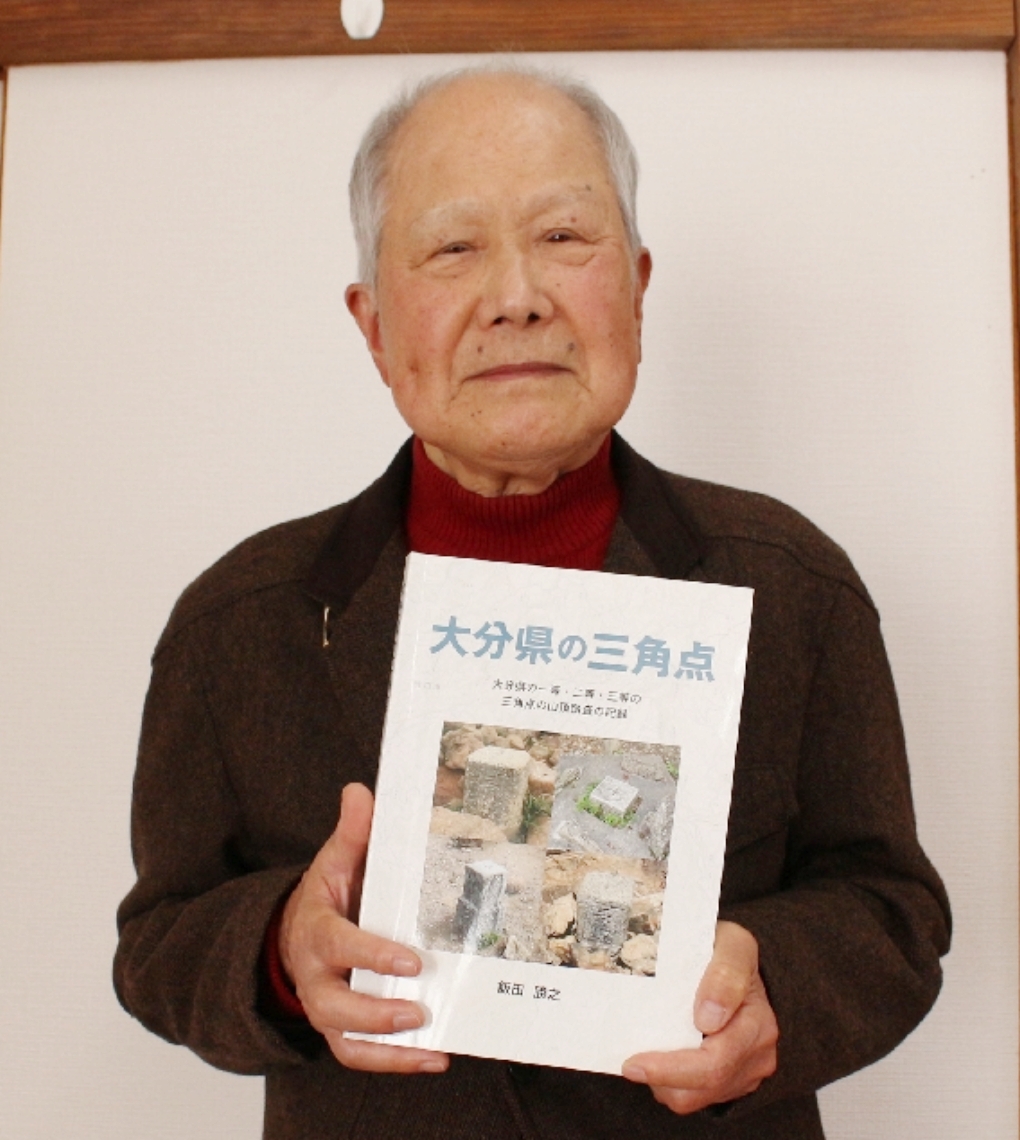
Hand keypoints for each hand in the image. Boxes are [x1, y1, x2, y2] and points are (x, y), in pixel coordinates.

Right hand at [279, 782, 448, 1073]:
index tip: (409, 960)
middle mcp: (316, 977)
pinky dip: (394, 1062)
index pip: (340, 946)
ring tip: (431, 1040)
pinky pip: (358, 1056)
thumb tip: (360, 791)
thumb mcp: (335, 861)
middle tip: (418, 1008)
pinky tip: (434, 1057)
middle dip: (376, 1013)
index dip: (372, 956)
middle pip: (335, 1006)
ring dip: (388, 1047)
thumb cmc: (328, 897)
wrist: (296, 935)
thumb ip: (353, 832)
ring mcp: (326, 1008)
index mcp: (317, 930)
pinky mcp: (339, 1031)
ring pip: (346, 1041)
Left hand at [622, 920, 777, 1113]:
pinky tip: (661, 1057)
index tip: (635, 1060)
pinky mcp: (732, 1079)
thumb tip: (709, 1020)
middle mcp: (758, 1054)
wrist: (734, 958)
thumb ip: (726, 973)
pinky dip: (674, 1083)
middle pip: (704, 1084)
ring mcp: (745, 1070)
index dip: (672, 1068)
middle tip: (628, 1064)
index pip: (714, 1062)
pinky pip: (698, 1095)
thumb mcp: (732, 943)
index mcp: (758, 1024)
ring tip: (645, 1057)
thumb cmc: (727, 948)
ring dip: (666, 1084)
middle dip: (662, 1078)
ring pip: (697, 1097)